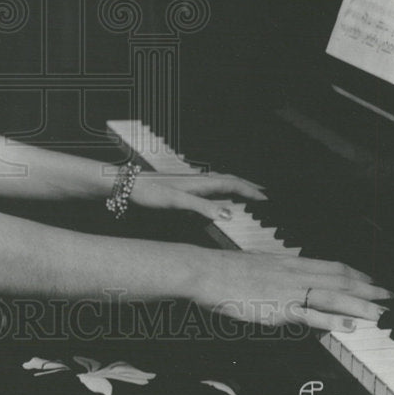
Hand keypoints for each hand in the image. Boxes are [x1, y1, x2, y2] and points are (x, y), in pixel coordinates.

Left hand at [132, 170, 265, 219]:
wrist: (127, 187)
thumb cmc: (150, 193)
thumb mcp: (176, 202)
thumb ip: (202, 208)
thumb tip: (228, 214)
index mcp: (201, 182)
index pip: (232, 184)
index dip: (250, 191)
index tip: (266, 199)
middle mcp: (198, 181)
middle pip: (228, 180)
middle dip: (246, 186)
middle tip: (262, 194)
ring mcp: (190, 184)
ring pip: (219, 183)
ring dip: (234, 187)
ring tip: (245, 194)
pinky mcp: (182, 189)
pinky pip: (209, 188)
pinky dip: (220, 191)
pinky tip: (216, 199)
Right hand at [194, 249, 392, 330]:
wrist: (204, 270)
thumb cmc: (223, 271)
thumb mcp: (255, 266)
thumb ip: (274, 274)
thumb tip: (285, 280)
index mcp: (287, 263)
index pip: (331, 267)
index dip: (355, 275)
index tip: (372, 282)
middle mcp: (292, 273)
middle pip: (339, 280)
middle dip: (368, 290)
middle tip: (390, 298)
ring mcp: (286, 290)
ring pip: (331, 297)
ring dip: (359, 306)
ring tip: (381, 314)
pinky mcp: (276, 308)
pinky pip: (309, 315)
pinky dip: (331, 321)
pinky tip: (348, 326)